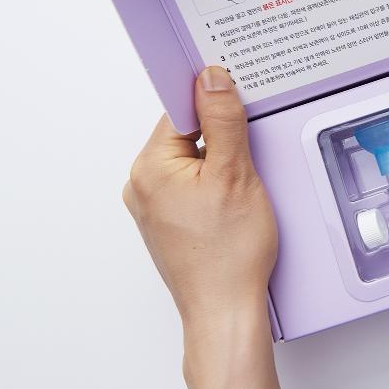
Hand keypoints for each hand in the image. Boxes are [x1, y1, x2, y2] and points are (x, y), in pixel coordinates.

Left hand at [123, 66, 282, 388]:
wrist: (225, 310)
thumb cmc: (228, 253)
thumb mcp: (235, 173)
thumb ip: (223, 120)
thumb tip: (212, 77)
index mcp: (149, 166)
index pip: (181, 110)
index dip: (213, 104)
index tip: (237, 104)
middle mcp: (141, 183)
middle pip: (186, 134)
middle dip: (221, 137)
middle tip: (247, 156)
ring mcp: (152, 205)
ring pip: (191, 160)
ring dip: (220, 162)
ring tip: (241, 186)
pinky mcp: (167, 222)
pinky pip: (190, 185)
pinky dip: (214, 184)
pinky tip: (234, 202)